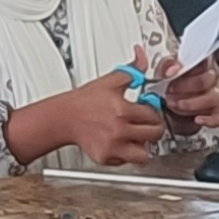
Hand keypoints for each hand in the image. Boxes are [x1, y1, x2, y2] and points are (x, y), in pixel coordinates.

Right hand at [15, 69, 172, 167]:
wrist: (63, 118)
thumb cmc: (84, 102)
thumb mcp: (109, 81)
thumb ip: (131, 70)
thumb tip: (141, 56)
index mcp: (123, 110)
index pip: (153, 114)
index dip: (152, 111)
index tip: (146, 110)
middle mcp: (119, 130)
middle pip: (154, 134)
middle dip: (152, 129)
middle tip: (144, 124)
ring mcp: (112, 146)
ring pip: (144, 154)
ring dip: (142, 146)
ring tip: (134, 138)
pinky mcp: (104, 157)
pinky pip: (126, 162)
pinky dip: (125, 155)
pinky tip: (118, 143)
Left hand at [151, 50, 218, 130]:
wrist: (164, 103)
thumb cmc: (166, 82)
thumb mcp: (162, 69)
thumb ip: (167, 65)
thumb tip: (172, 69)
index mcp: (201, 62)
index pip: (204, 60)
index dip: (187, 70)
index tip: (171, 76)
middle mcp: (210, 78)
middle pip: (208, 81)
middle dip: (186, 88)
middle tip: (169, 92)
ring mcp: (213, 95)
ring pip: (213, 98)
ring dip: (192, 104)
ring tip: (175, 105)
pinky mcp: (213, 112)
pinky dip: (211, 119)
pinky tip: (197, 119)